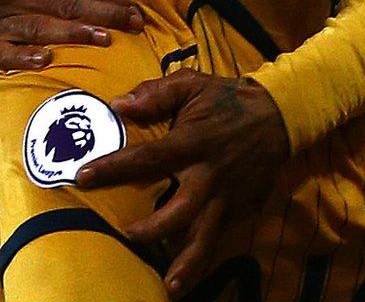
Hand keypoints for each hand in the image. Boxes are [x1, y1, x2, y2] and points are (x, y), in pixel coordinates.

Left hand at [76, 71, 290, 295]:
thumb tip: (119, 104)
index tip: (83, 176)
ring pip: (207, 234)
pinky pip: (220, 233)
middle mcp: (209, 174)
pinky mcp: (241, 206)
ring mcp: (228, 194)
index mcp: (193, 142)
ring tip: (169, 285)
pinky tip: (187, 273)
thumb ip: (156, 92)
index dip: (114, 168)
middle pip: (181, 210)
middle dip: (154, 228)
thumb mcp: (193, 83)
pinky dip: (205, 255)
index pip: (148, 158)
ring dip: (188, 261)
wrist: (281, 115)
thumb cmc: (228, 100)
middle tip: (128, 235)